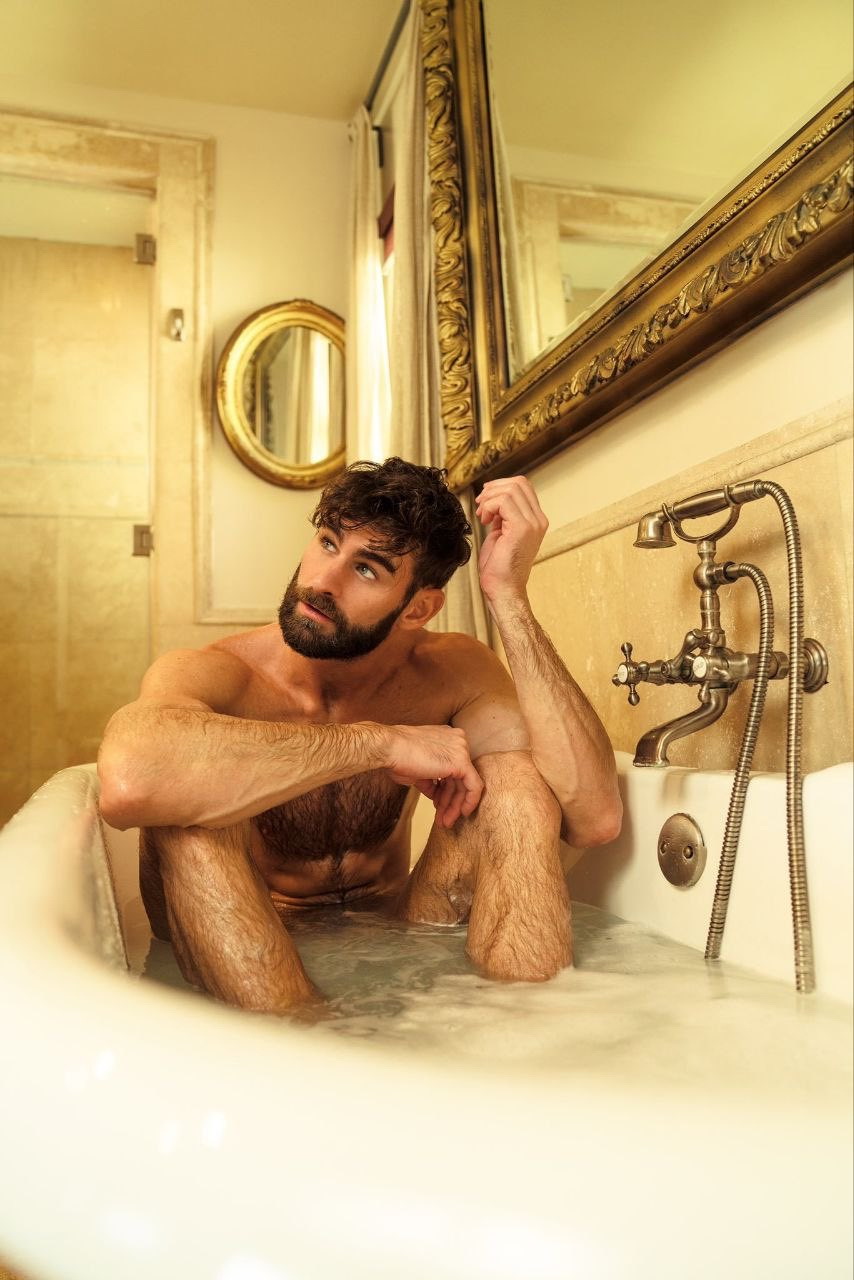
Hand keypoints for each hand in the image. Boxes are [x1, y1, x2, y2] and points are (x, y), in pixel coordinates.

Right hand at [384, 724, 482, 827]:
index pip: (452, 769)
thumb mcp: (418, 770)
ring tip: (446, 822)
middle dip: (450, 801)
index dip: (445, 789)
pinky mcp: (462, 762)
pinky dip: (469, 801)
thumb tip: (435, 792)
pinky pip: (474, 786)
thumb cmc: (396, 756)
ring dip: (454, 806)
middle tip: (444, 819)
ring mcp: (461, 750)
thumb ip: (431, 779)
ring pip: (465, 784)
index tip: (438, 803)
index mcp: (447, 738)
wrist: (388, 749)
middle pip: (458, 777)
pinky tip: (461, 813)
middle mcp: (457, 741)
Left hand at [475, 476, 548, 603]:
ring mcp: (533, 524)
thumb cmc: (499, 567)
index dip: (501, 486)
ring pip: (511, 489)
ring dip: (489, 498)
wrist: (503, 589)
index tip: (486, 500)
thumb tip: (494, 500)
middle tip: (481, 505)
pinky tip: (484, 520)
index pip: (523, 487)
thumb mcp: (501, 533)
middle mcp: (539, 520)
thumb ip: (502, 516)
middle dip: (494, 488)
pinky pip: (504, 502)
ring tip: (482, 515)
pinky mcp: (522, 529)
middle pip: (519, 483)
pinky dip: (489, 506)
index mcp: (536, 520)